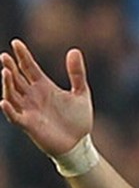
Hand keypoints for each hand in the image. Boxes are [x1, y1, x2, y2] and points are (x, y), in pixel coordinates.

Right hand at [0, 39, 92, 156]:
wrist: (79, 144)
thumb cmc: (78, 120)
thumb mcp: (81, 94)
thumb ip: (77, 74)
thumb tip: (75, 50)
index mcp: (43, 86)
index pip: (28, 67)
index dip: (22, 55)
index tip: (16, 43)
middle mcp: (32, 96)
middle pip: (16, 78)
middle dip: (10, 67)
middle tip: (5, 56)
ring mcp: (29, 109)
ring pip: (12, 94)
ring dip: (7, 84)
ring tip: (6, 72)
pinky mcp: (29, 125)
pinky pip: (14, 116)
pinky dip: (9, 110)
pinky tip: (4, 102)